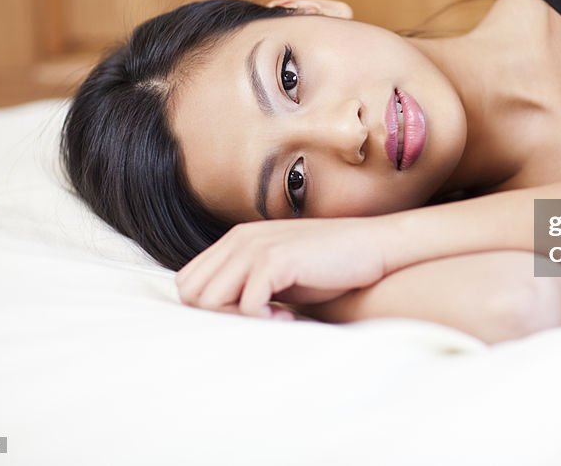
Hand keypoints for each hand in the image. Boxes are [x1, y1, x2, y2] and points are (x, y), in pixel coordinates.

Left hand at [174, 216, 387, 317]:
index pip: (188, 282)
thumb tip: (217, 314)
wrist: (372, 247)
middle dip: (218, 317)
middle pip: (191, 294)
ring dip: (238, 321)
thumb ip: (247, 281)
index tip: (243, 316)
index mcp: (236, 239)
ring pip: (210, 301)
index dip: (209, 308)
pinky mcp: (275, 261)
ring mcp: (256, 248)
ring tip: (275, 318)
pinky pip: (246, 306)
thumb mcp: (279, 270)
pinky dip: (264, 321)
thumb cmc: (329, 265)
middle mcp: (240, 240)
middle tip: (257, 320)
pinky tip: (289, 317)